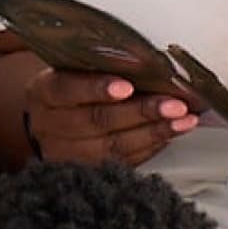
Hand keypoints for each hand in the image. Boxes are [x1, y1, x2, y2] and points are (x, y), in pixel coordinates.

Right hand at [21, 67, 194, 168]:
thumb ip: (94, 64)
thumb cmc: (68, 91)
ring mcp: (68, 155)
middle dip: (140, 112)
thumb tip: (143, 56)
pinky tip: (172, 133)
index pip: (67, 90)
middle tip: (174, 105)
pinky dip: (151, 146)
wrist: (47, 128)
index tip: (127, 86)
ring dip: (154, 132)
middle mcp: (51, 127)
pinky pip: (123, 162)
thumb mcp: (68, 71)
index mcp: (44, 94)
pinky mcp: (88, 172)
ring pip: (113, 146)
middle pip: (96, 121)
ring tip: (183, 120)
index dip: (97, 89)